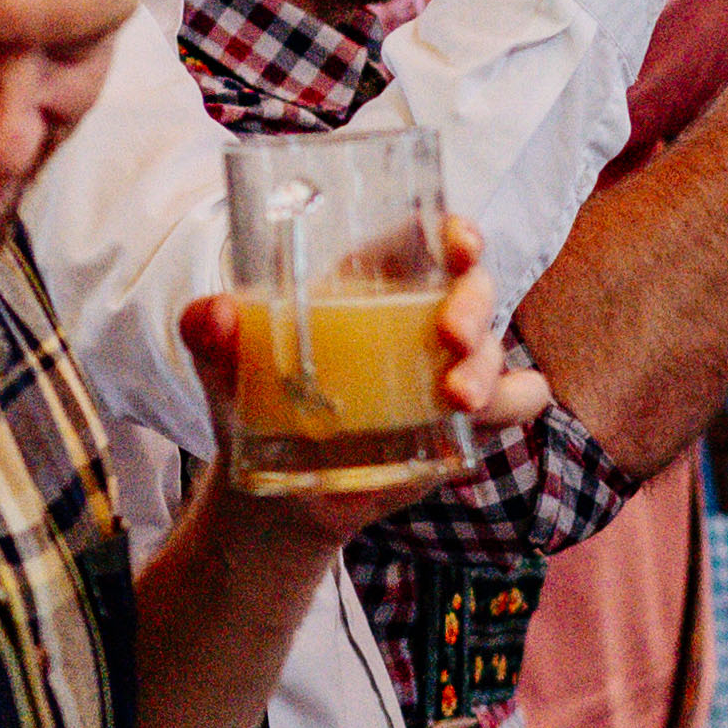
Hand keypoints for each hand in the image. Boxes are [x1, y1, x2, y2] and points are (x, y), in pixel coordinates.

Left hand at [176, 221, 544, 533]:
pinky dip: (512, 404)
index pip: (426, 238)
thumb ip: (209, 333)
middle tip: (450, 335)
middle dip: (475, 302)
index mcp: (370, 283)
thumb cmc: (255, 407)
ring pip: (499, 348)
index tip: (458, 243)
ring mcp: (448, 370)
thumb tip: (212, 312)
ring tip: (455, 400)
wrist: (274, 497)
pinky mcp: (465, 424)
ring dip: (490, 368)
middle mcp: (419, 319)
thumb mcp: (225, 365)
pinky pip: (518, 401)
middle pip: (475, 286)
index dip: (453, 231)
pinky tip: (479, 422)